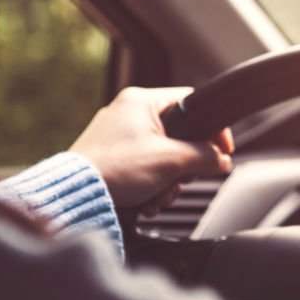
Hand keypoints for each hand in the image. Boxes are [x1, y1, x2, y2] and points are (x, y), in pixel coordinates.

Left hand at [69, 87, 233, 213]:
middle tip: (180, 178)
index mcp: (142, 100)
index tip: (222, 150)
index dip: (212, 129)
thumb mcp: (171, 160)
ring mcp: (119, 134)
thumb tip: (222, 160)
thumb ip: (205, 156)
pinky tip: (146, 199)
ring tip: (157, 195)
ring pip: (164, 154)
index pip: (192, 104)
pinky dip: (151, 185)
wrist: (77, 196)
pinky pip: (146, 165)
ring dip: (167, 181)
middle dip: (184, 165)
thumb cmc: (115, 170)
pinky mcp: (112, 155)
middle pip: (180, 134)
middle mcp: (129, 111)